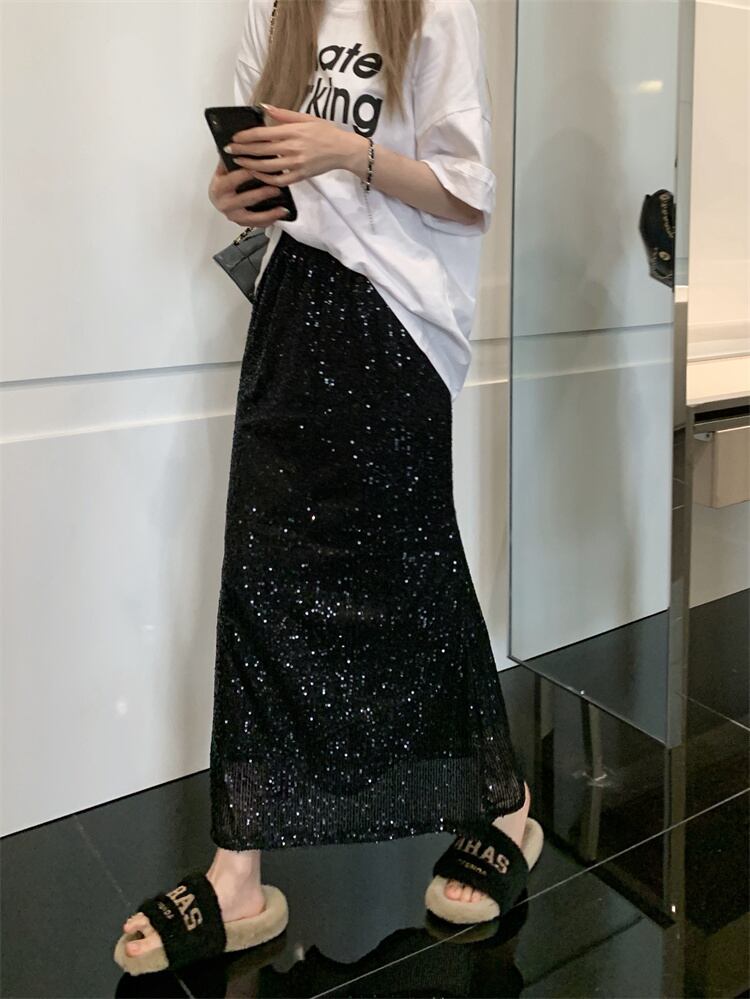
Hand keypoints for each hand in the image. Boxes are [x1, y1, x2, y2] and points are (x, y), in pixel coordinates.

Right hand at [208, 157, 288, 227]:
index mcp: (218, 188)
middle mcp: (224, 204)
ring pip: (252, 217)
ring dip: (269, 213)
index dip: (247, 173)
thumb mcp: (224, 168)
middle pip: (245, 199)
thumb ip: (231, 158)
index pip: (233, 179)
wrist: (220, 198)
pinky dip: (269, 220)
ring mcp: (233, 216)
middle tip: (276, 189)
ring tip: (282, 208)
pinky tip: (280, 215)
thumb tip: (242, 142)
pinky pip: (257, 224)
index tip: (261, 168)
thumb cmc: (224, 181)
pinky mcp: (242, 223)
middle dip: (262, 194)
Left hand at [223, 104, 362, 186]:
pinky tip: (257, 174)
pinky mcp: (300, 176)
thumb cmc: (325, 132)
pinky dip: (265, 178)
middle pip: (260, 150)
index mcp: (292, 131)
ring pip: (266, 167)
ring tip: (238, 162)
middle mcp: (292, 148)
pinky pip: (278, 180)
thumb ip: (284, 114)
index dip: (245, 136)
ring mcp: (296, 164)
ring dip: (249, 165)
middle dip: (242, 150)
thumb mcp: (306, 118)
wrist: (343, 150)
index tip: (234, 137)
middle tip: (229, 149)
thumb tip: (263, 108)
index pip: (262, 134)